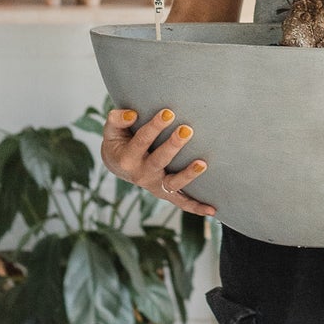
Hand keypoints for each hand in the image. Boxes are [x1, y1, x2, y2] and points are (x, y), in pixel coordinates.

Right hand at [101, 106, 215, 217]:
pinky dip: (195, 207)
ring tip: (202, 163)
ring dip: (188, 175)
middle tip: (186, 130)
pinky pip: (180, 202)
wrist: (117, 163)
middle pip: (158, 161)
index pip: (141, 141)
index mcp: (126, 158)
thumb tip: (132, 114)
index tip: (168, 113)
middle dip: (173, 146)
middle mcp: (140, 174)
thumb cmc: (118, 140)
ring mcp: (154, 185)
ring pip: (172, 183)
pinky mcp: (164, 192)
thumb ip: (116, 119)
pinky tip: (212, 210)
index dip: (154, 127)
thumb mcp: (111, 130)